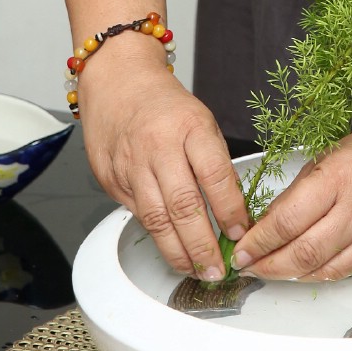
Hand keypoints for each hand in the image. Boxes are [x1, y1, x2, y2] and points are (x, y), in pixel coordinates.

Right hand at [77, 40, 250, 280]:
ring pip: (156, 219)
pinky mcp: (110, 179)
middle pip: (183, 206)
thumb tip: (232, 211)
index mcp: (189, 126)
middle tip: (218, 269)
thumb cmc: (164, 102)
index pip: (214, 175)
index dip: (230, 210)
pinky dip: (157, 237)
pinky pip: (137, 215)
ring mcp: (131, 165)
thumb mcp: (201, 120)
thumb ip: (214, 162)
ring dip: (178, 253)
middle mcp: (158, 146)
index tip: (241, 232)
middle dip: (203, 246)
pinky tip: (171, 250)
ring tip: (196, 270)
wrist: (117, 80)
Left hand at [231, 120, 351, 282]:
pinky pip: (348, 269)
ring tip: (272, 270)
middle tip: (249, 267)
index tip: (241, 249)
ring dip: (292, 275)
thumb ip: (298, 193)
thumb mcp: (328, 157)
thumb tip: (266, 226)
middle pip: (305, 252)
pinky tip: (306, 268)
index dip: (260, 240)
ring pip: (326, 270)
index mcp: (339, 177)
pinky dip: (321, 273)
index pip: (288, 220)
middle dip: (269, 265)